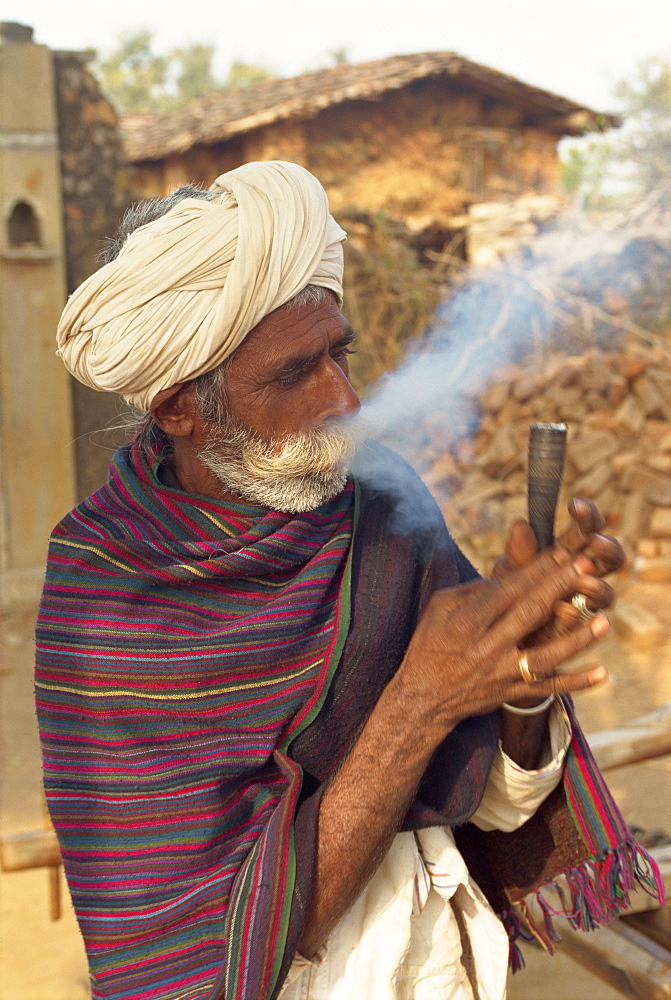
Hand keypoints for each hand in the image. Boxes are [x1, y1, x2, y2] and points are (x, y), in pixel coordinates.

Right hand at [396, 547, 608, 736]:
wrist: (423, 697)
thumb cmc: (430, 644)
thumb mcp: (439, 609)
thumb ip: (473, 591)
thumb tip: (509, 577)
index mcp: (467, 623)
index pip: (507, 591)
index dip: (535, 570)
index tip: (560, 551)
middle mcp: (486, 648)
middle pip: (529, 615)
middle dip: (559, 589)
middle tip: (587, 568)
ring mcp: (501, 673)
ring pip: (544, 655)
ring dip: (576, 639)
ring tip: (604, 621)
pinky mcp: (511, 693)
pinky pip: (547, 688)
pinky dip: (575, 682)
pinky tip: (602, 672)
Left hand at [492, 497, 623, 630]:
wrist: (496, 633)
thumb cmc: (507, 592)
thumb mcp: (509, 570)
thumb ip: (519, 552)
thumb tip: (520, 525)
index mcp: (570, 552)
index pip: (590, 528)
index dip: (588, 516)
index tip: (574, 506)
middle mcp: (585, 576)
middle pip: (611, 558)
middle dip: (607, 548)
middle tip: (594, 543)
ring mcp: (584, 605)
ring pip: (606, 595)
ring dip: (597, 586)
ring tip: (583, 581)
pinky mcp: (576, 632)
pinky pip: (584, 625)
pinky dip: (574, 617)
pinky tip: (564, 610)